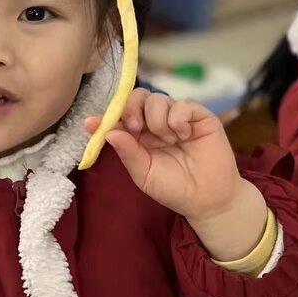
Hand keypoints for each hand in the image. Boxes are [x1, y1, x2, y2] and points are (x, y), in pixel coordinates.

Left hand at [86, 90, 268, 260]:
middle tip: (136, 128)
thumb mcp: (143, 173)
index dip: (106, 116)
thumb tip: (108, 132)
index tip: (91, 123)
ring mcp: (177, 117)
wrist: (206, 198)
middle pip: (137, 98)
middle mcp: (156, 123)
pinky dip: (177, 118)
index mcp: (139, 136)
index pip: (120, 116)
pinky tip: (183, 135)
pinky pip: (182, 104)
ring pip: (157, 99)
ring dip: (157, 119)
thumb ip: (127, 152)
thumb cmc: (173, 187)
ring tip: (169, 141)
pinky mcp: (199, 116)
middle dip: (131, 109)